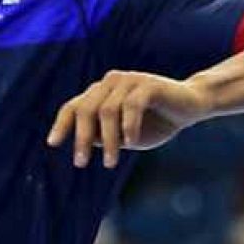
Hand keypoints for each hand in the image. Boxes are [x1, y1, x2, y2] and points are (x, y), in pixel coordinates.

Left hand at [46, 71, 210, 167]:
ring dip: (108, 140)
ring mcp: (129, 80)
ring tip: (111, 163)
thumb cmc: (155, 122)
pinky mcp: (148, 84)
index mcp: (101, 93)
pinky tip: (131, 143)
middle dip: (81, 138)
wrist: (190, 107)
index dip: (61, 125)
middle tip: (81, 163)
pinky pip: (131, 106)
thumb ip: (105, 137)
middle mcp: (110, 83)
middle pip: (85, 109)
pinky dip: (128, 127)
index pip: (73, 107)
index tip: (52, 144)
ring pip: (107, 111)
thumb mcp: (125, 136)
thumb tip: (84, 143)